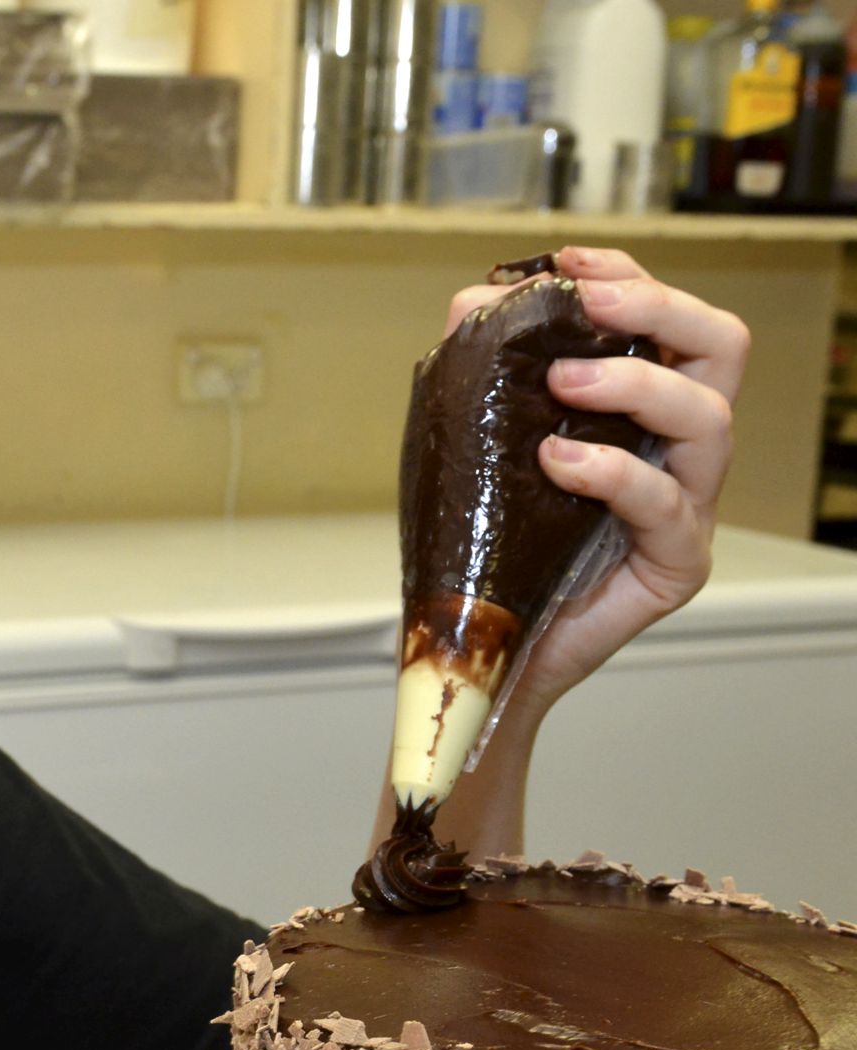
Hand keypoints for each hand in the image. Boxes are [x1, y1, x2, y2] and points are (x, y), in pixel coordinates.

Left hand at [442, 245, 748, 714]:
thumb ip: (478, 370)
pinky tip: (560, 459)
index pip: (670, 319)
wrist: (480, 643)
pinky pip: (670, 506)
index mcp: (640, 409)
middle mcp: (676, 449)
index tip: (570, 261)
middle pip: (722, 348)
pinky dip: (615, 472)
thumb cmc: (488, 544)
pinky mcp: (676, 563)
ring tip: (564, 380)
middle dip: (660, 308)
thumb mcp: (472, 442)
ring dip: (636, 383)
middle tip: (591, 304)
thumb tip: (474, 297)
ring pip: (710, 418)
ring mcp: (686, 505)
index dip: (630, 276)